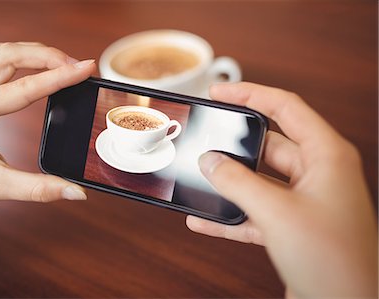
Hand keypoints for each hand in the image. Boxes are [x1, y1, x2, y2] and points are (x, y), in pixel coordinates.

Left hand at [0, 42, 95, 217]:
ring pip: (6, 54)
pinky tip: (44, 68)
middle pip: (11, 56)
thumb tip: (76, 191)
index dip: (59, 77)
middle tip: (79, 66)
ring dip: (38, 54)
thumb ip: (39, 189)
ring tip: (67, 64)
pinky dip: (28, 60)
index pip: (24, 88)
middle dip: (49, 56)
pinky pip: (2, 63)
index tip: (85, 69)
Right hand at [186, 82, 376, 297]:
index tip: (220, 92)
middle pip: (268, 144)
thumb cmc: (334, 261)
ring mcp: (304, 200)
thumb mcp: (277, 213)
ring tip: (201, 179)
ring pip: (259, 179)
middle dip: (236, 145)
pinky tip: (205, 219)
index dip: (250, 95)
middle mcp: (317, 173)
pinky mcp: (291, 225)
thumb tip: (211, 162)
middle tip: (207, 140)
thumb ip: (238, 183)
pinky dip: (230, 214)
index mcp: (326, 156)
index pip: (285, 107)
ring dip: (230, 183)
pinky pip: (254, 210)